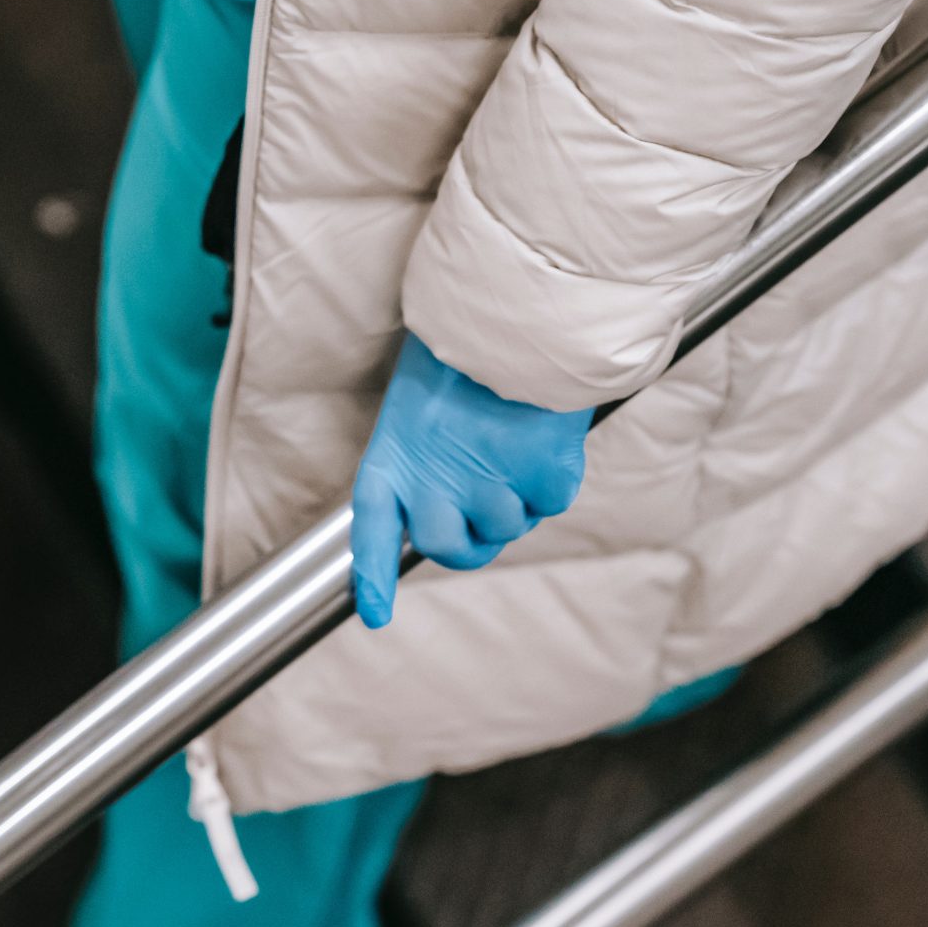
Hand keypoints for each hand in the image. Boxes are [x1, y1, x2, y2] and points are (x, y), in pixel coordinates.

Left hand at [350, 332, 590, 627]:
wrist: (521, 310)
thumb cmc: (470, 347)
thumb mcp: (422, 399)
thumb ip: (426, 459)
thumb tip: (451, 506)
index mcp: (393, 457)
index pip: (373, 530)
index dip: (373, 576)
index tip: (375, 616)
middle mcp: (434, 484)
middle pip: (448, 549)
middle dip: (472, 539)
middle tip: (490, 498)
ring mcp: (488, 488)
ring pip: (507, 526)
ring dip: (517, 493)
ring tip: (515, 435)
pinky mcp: (540, 483)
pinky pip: (550, 501)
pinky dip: (554, 473)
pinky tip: (545, 431)